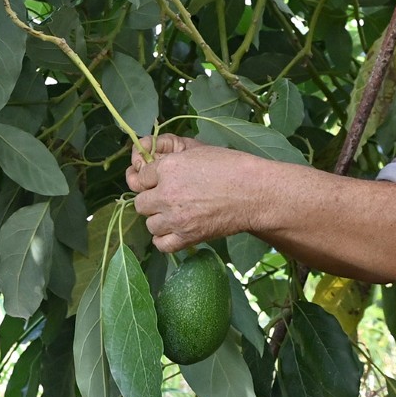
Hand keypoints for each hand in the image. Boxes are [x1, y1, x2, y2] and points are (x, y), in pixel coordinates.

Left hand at [127, 136, 259, 252]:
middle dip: (151, 200)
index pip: (140, 177)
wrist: (255, 193)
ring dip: (158, 220)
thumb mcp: (199, 151)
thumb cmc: (232, 167)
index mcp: (168, 167)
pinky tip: (174, 231)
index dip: (148, 179)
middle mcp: (166, 193)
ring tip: (173, 214)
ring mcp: (175, 218)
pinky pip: (161, 244)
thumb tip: (156, 165)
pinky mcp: (187, 237)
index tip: (157, 182)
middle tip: (166, 198)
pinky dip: (164, 239)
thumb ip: (173, 157)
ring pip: (149, 224)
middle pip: (141, 203)